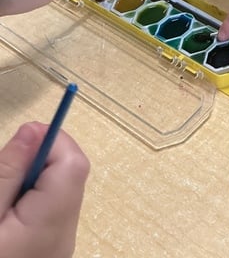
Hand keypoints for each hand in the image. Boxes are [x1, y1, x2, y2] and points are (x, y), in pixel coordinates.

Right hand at [0, 122, 89, 257]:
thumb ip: (8, 171)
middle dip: (38, 160)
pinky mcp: (48, 253)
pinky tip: (3, 214)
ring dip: (30, 182)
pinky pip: (48, 214)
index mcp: (49, 226)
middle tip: (2, 171)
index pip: (73, 164)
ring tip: (0, 197)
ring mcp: (58, 249)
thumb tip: (34, 130)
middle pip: (70, 176)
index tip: (19, 139)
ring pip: (59, 193)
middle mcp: (64, 238)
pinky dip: (28, 202)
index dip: (52, 141)